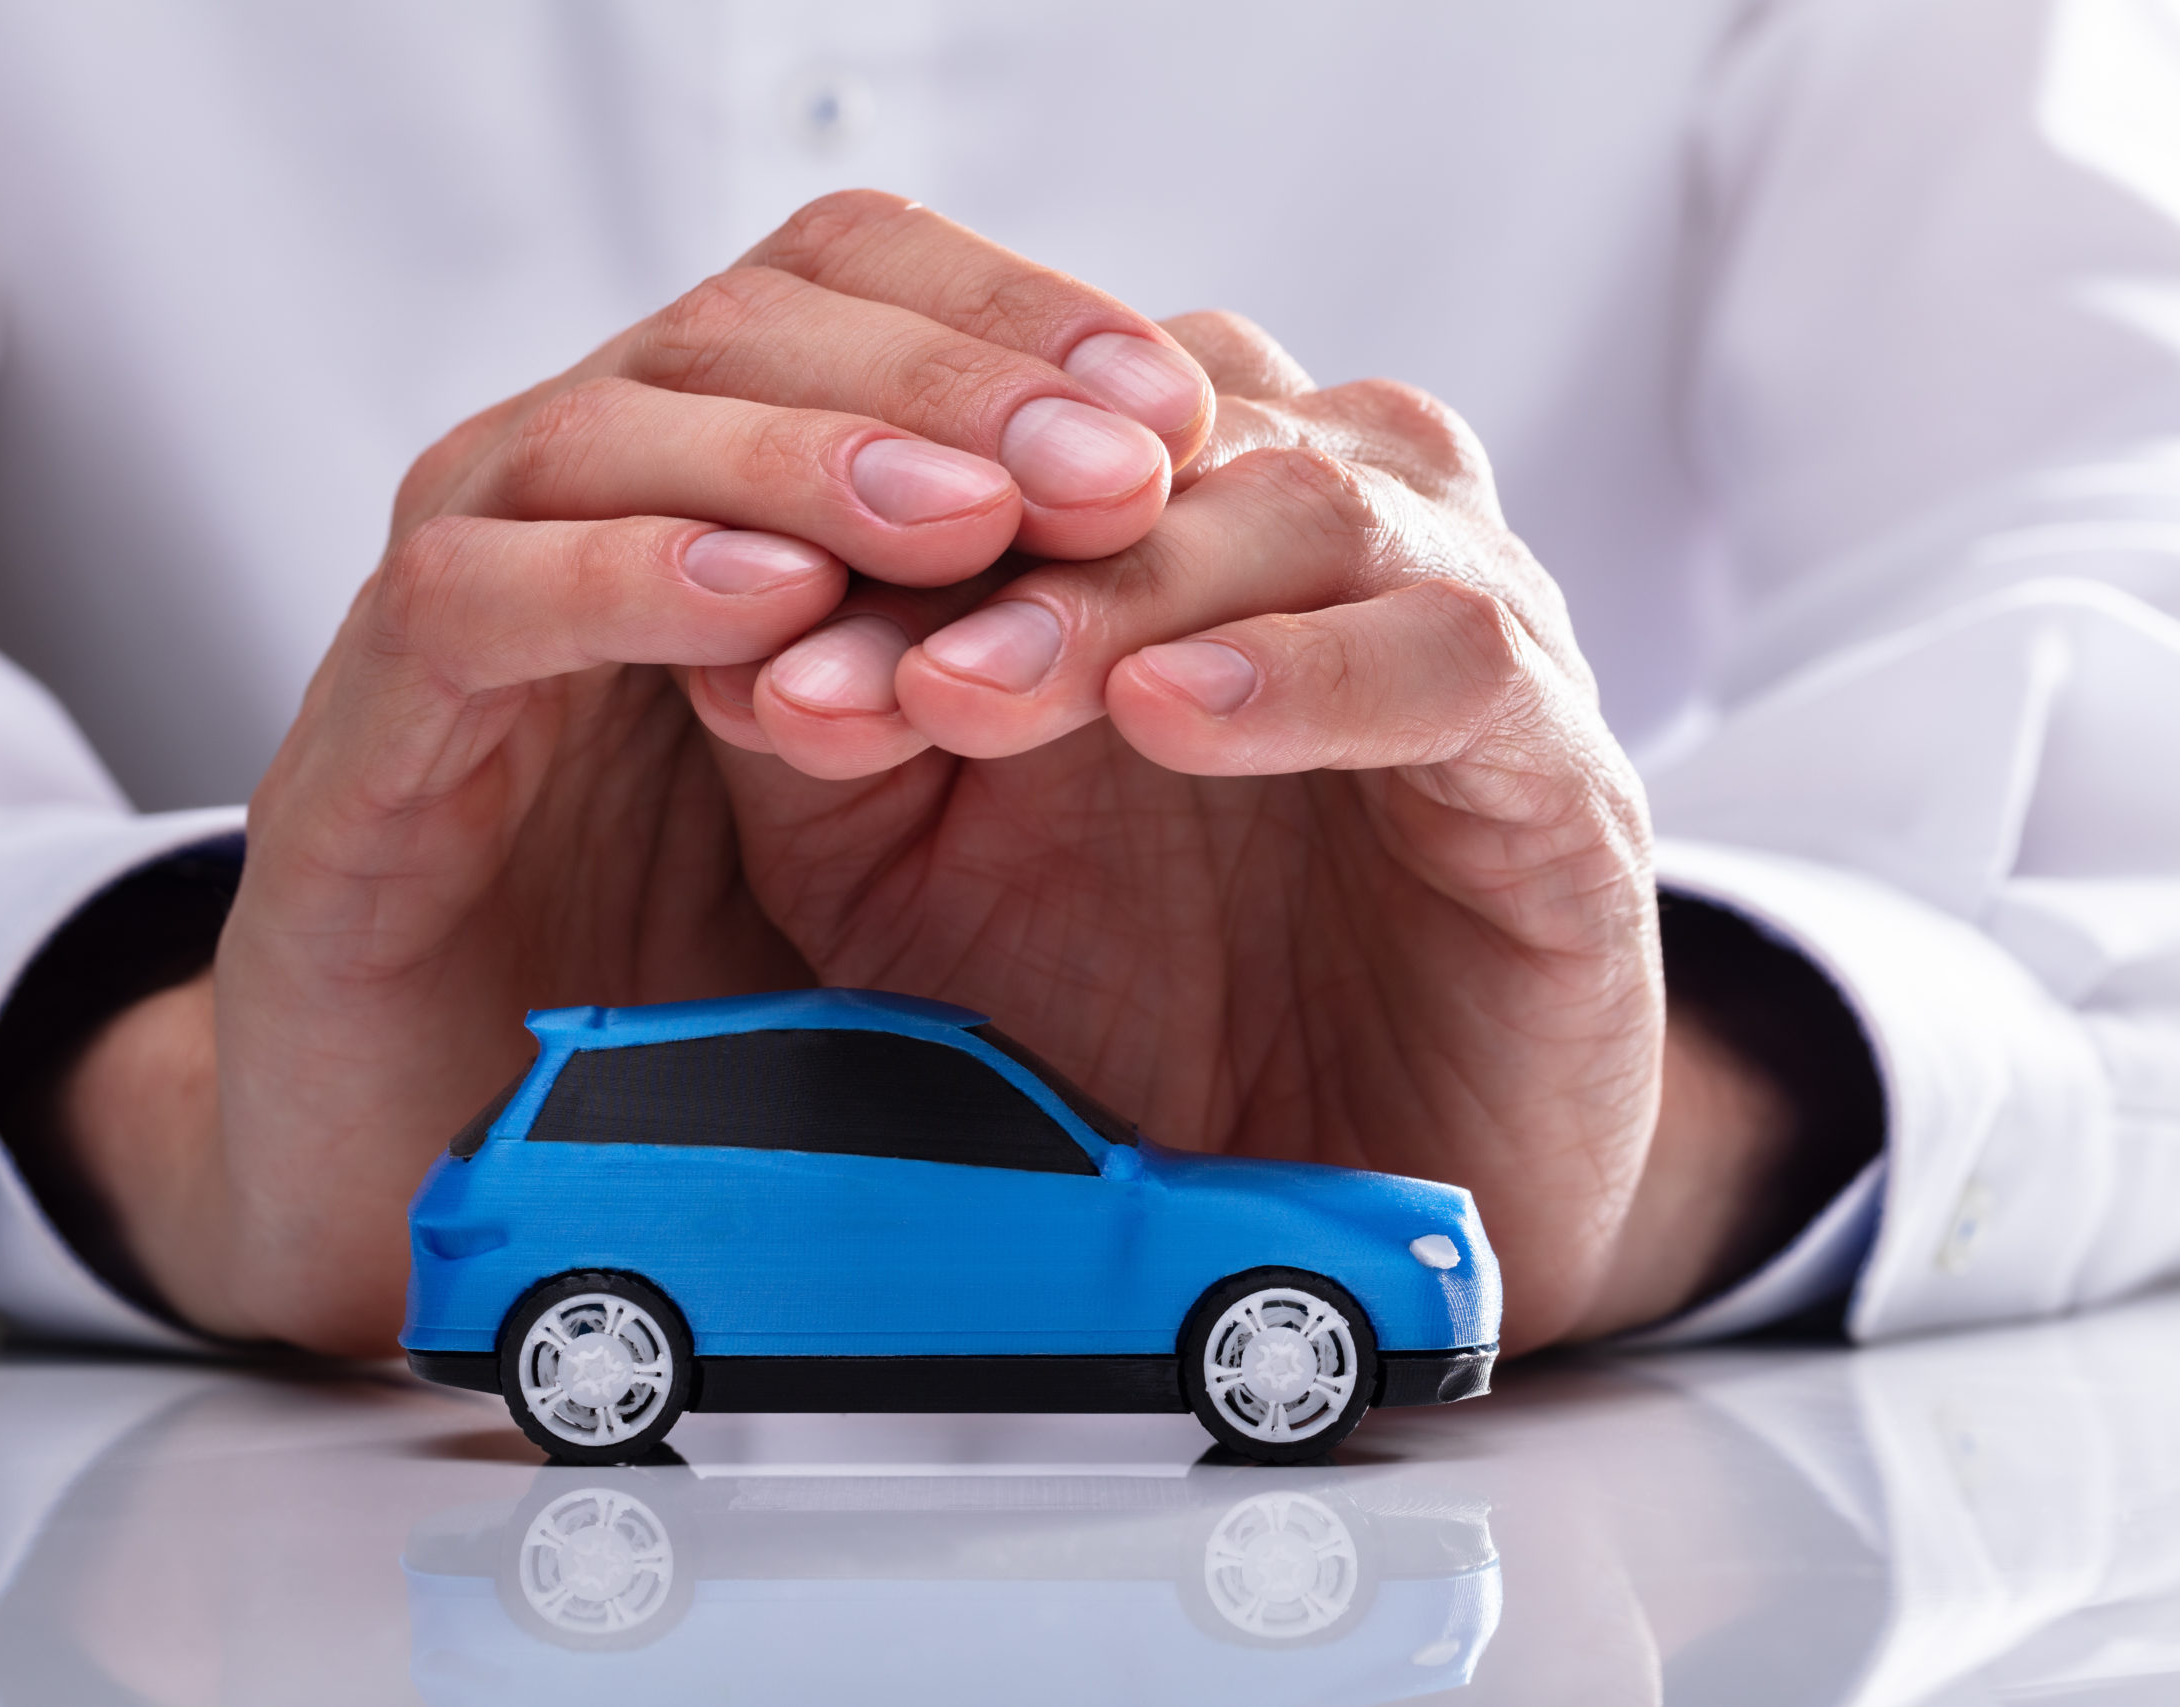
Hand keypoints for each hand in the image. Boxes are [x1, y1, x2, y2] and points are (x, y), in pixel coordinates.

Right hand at [61, 193, 1214, 1351]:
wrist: (426, 1165)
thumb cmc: (672, 987)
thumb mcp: (879, 827)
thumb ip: (982, 691)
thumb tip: (1215, 610)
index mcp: (701, 492)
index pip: (844, 287)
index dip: (1010, 317)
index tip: (1170, 400)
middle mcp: (568, 505)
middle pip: (741, 322)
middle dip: (944, 379)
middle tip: (1109, 461)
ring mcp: (456, 602)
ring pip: (609, 429)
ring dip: (806, 459)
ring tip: (971, 522)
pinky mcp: (361, 739)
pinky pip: (481, 601)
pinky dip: (629, 583)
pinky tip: (776, 611)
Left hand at [671, 310, 1667, 1349]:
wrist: (1344, 1200)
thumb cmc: (1134, 1009)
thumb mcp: (918, 872)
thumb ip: (833, 737)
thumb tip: (707, 621)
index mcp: (1170, 526)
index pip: (1025, 429)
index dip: (872, 504)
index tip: (726, 606)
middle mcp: (1320, 533)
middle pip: (1157, 442)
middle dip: (981, 533)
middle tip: (839, 647)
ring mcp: (1456, 624)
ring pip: (1307, 507)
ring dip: (1124, 592)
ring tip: (974, 688)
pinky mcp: (1562, 763)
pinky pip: (1452, 656)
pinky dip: (1307, 673)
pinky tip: (1180, 716)